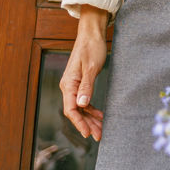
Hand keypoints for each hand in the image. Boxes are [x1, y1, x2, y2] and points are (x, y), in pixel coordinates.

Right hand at [60, 11, 107, 141]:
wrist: (92, 34)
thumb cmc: (92, 48)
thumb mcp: (91, 67)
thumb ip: (86, 86)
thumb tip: (81, 105)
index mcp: (68, 84)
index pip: (71, 109)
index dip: (79, 123)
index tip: (89, 133)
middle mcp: (68, 86)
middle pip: (75, 111)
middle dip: (87, 124)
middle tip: (99, 136)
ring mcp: (74, 85)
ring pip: (80, 108)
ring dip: (90, 119)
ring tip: (101, 129)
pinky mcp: (81, 83)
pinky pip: (84, 101)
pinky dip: (91, 109)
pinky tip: (100, 115)